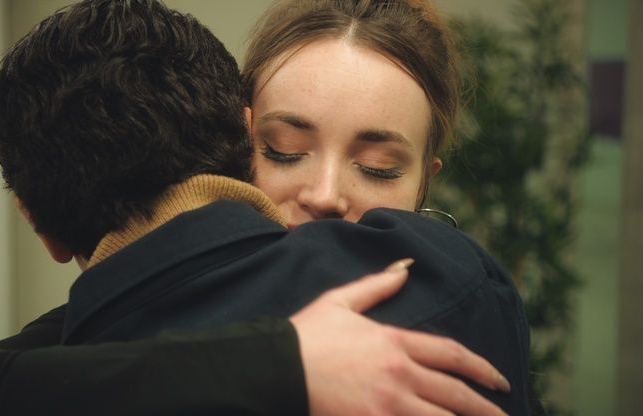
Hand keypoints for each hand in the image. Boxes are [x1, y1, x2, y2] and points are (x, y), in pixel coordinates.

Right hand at [290, 259, 509, 415]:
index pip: (451, 355)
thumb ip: (378, 285)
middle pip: (455, 393)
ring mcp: (389, 404)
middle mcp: (399, 373)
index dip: (481, 369)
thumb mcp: (340, 301)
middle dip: (485, 407)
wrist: (276, 368)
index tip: (499, 381)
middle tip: (505, 415)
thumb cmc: (306, 335)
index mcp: (394, 341)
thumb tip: (406, 266)